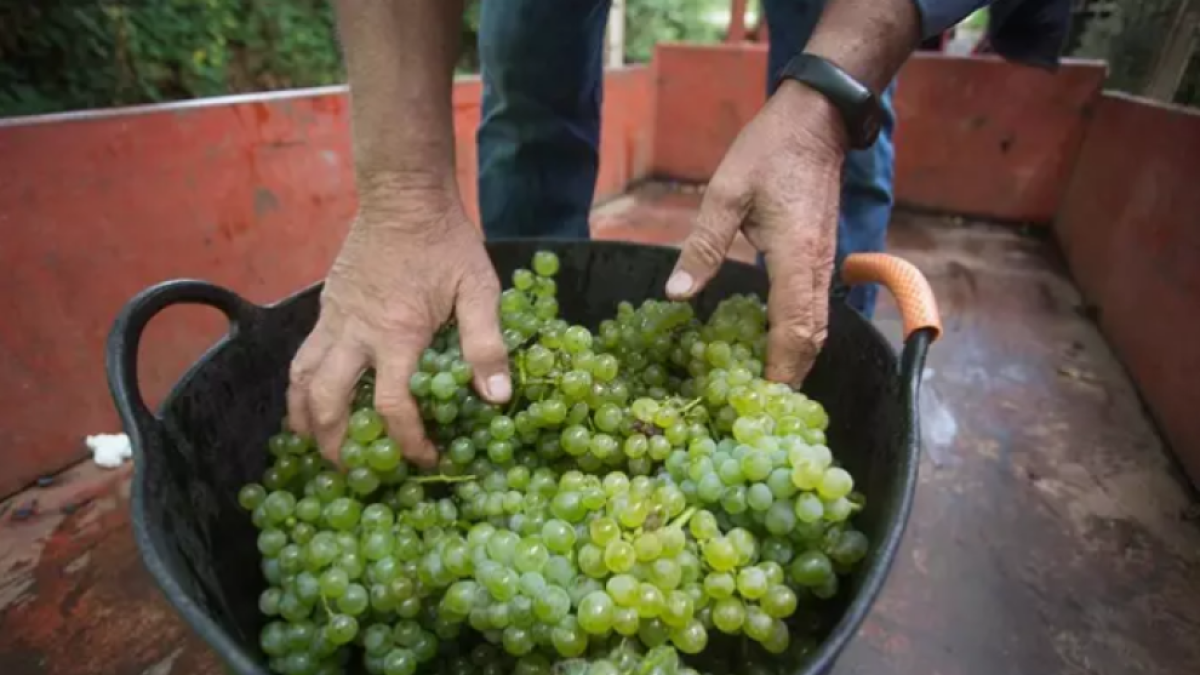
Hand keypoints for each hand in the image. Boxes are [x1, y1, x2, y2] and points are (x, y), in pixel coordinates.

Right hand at [287, 189, 510, 466]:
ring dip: (305, 419)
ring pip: (301, 381)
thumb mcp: (479, 289)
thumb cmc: (447, 243)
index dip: (407, 441)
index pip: (392, 405)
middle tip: (355, 468)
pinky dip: (301, 387)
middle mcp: (356, 333)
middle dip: (337, 444)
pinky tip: (312, 398)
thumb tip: (496, 398)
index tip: (425, 459)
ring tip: (317, 445)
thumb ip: (486, 344)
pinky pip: (302, 356)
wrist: (403, 196)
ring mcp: (334, 319)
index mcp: (396, 334)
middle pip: (328, 403)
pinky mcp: (326, 307)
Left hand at [665, 81, 847, 385]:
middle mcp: (816, 270)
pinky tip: (774, 348)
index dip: (777, 371)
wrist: (817, 122)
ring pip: (816, 328)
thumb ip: (702, 246)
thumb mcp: (726, 194)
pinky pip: (814, 311)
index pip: (790, 330)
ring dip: (795, 360)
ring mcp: (823, 265)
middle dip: (788, 378)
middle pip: (810, 339)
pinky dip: (798, 338)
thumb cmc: (769, 152)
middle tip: (757, 411)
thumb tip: (677, 295)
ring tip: (763, 391)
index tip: (758, 404)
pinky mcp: (821, 258)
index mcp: (793, 258)